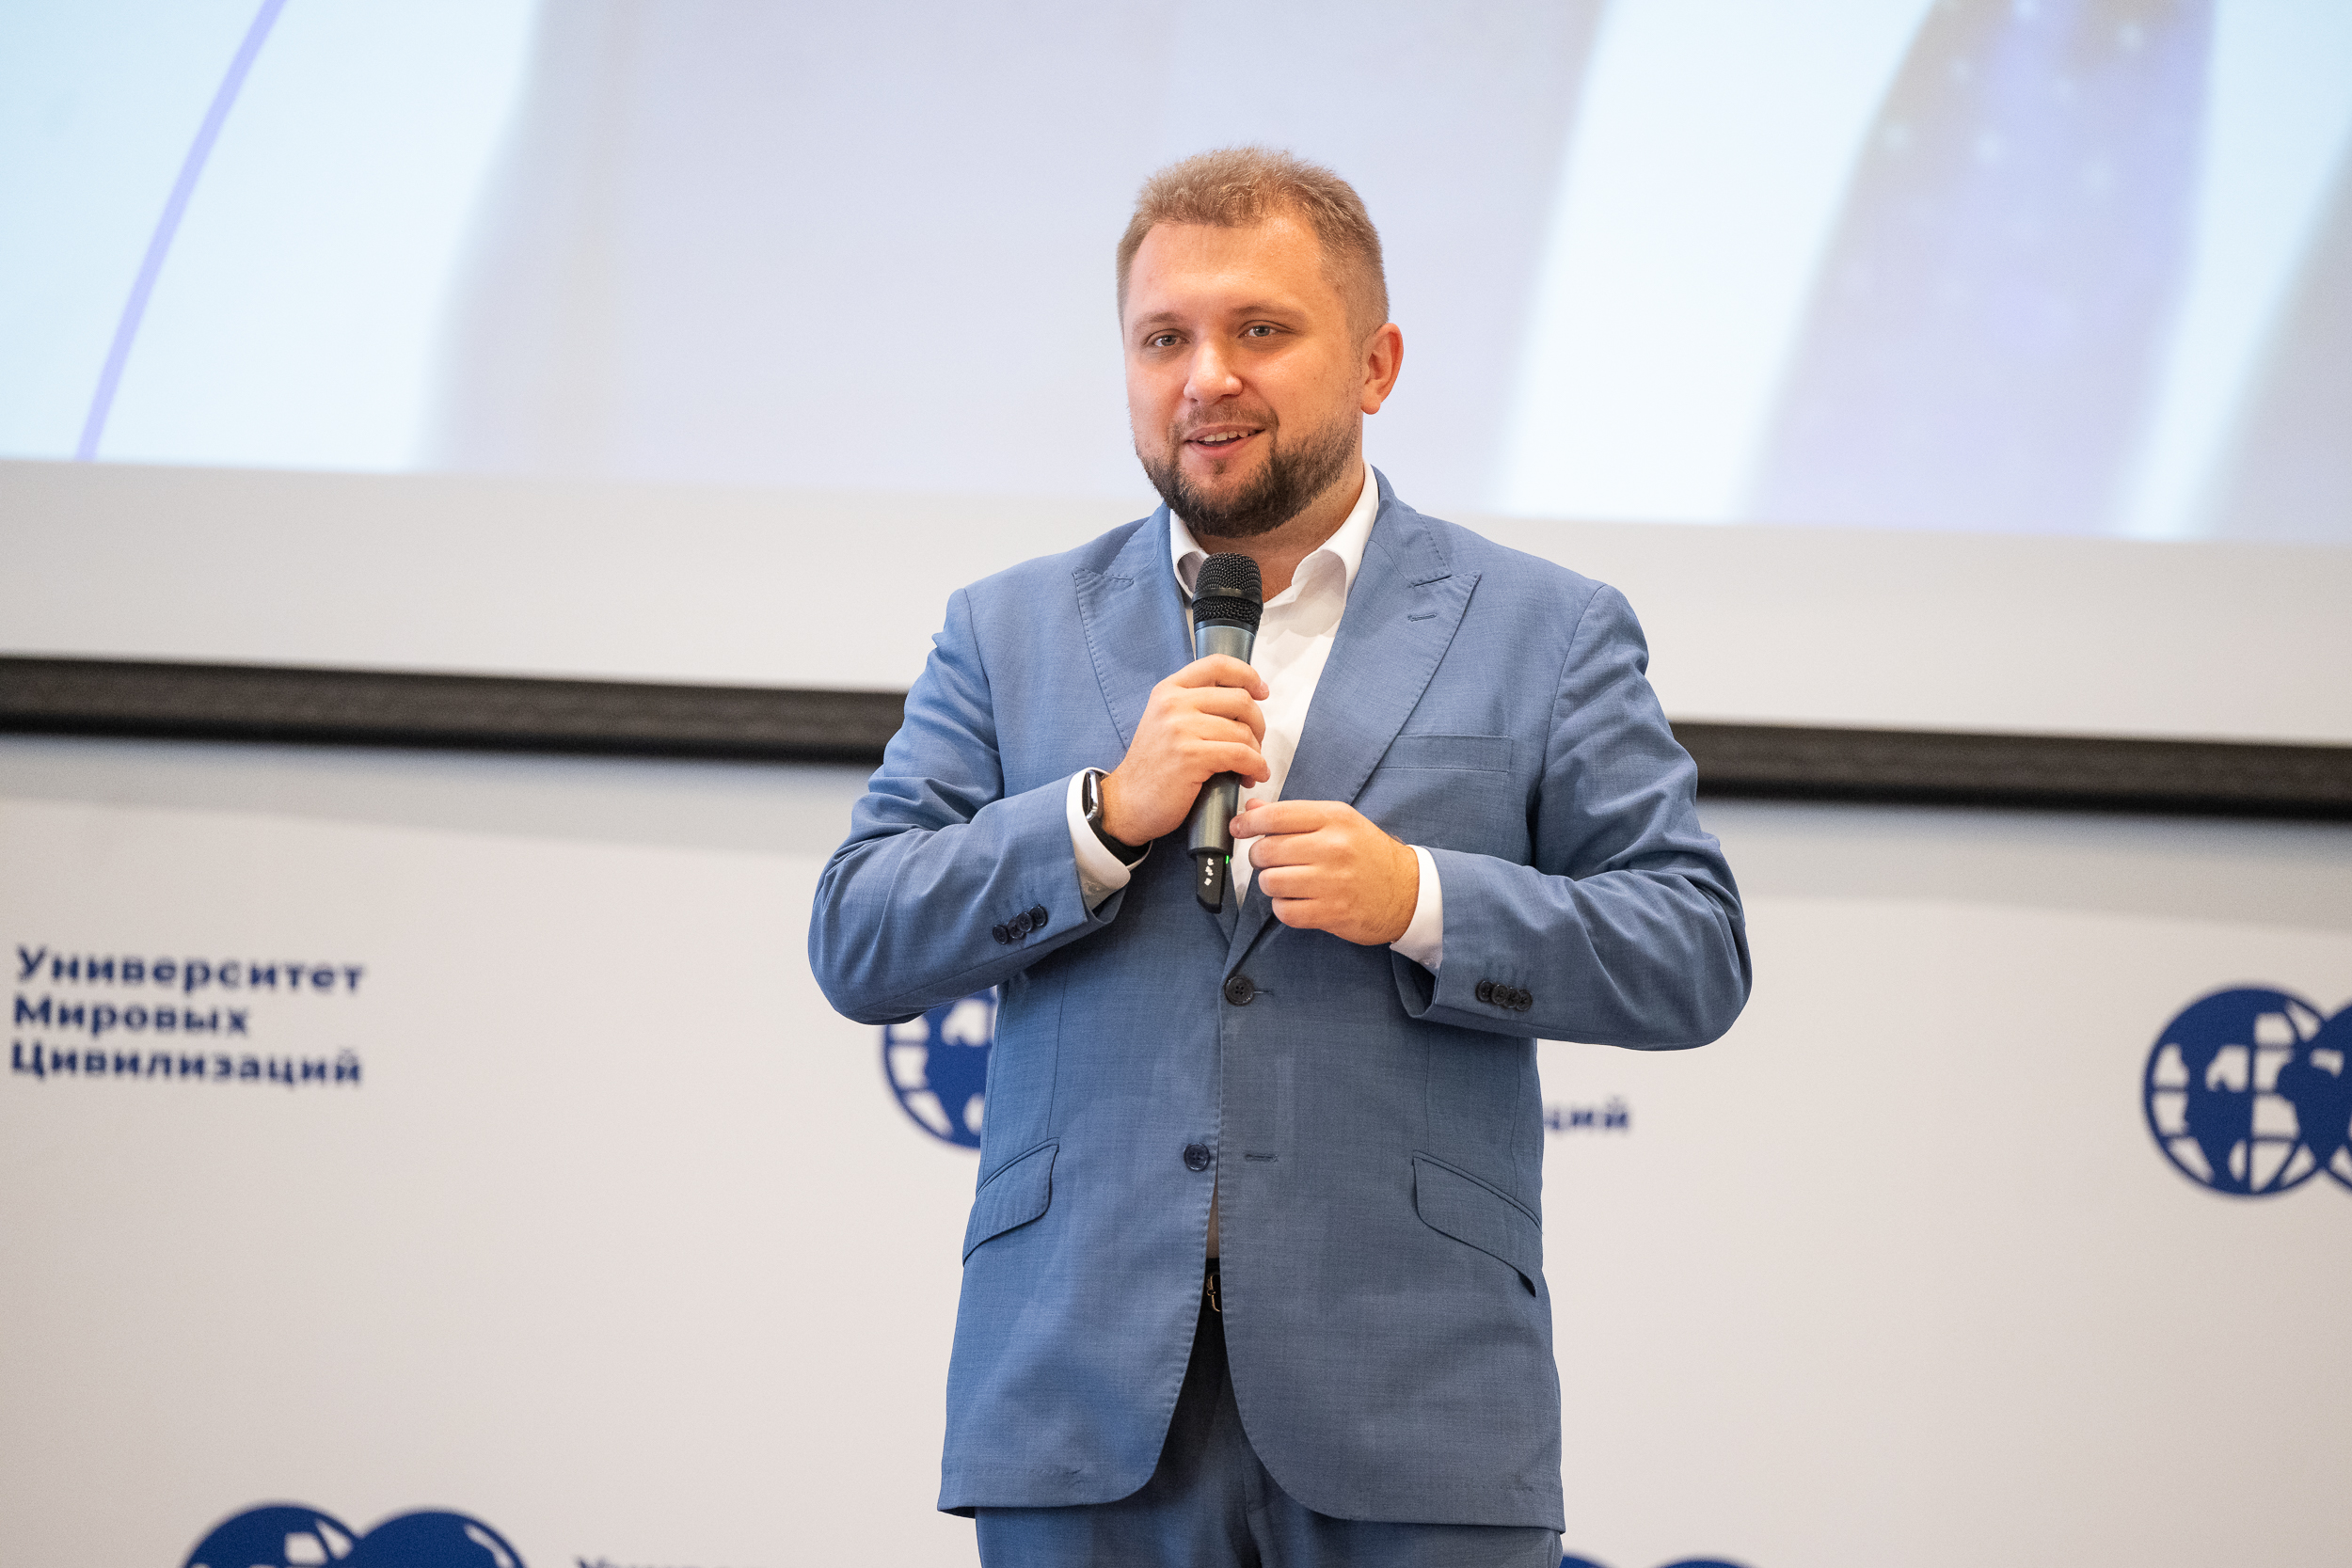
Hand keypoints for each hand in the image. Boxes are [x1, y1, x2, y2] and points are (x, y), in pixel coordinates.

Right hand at [1099, 655, 1268, 844]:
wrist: (1127, 802)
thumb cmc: (1154, 767)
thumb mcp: (1166, 721)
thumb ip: (1196, 705)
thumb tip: (1244, 699)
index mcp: (1169, 690)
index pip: (1218, 665)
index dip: (1247, 675)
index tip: (1261, 691)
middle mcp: (1174, 703)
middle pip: (1240, 699)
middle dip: (1258, 725)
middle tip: (1256, 744)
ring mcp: (1181, 729)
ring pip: (1243, 731)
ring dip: (1256, 752)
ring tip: (1250, 768)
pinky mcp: (1191, 756)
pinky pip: (1241, 755)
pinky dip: (1255, 767)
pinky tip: (1253, 775)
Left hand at [1231, 800, 1417, 945]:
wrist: (1408, 891)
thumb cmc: (1368, 854)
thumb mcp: (1338, 823)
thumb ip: (1294, 816)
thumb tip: (1253, 810)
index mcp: (1334, 818)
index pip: (1276, 815)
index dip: (1248, 822)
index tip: (1238, 827)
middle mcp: (1333, 847)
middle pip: (1267, 850)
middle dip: (1259, 857)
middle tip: (1269, 860)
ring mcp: (1333, 881)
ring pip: (1271, 881)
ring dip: (1271, 883)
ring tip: (1286, 881)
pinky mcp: (1332, 912)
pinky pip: (1284, 910)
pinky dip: (1283, 907)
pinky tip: (1297, 900)